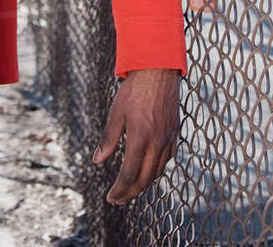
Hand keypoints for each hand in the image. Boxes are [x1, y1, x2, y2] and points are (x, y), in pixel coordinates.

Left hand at [93, 67, 179, 204]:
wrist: (159, 71)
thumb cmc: (134, 90)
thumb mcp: (116, 113)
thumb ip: (108, 139)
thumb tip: (97, 161)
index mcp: (140, 139)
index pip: (129, 175)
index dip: (119, 190)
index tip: (110, 198)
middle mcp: (157, 143)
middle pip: (144, 179)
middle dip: (130, 193)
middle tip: (118, 200)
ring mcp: (168, 139)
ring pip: (157, 172)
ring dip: (143, 184)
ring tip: (130, 188)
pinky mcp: (175, 134)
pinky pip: (166, 160)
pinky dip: (155, 170)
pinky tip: (147, 170)